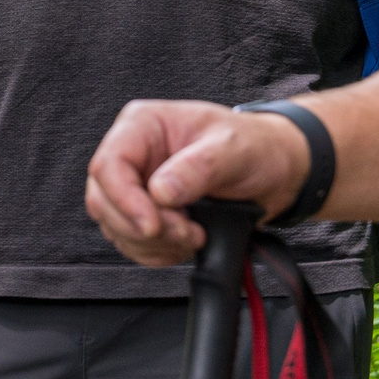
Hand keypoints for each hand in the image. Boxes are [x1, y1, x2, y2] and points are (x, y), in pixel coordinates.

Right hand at [85, 100, 312, 263]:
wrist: (275, 172)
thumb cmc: (254, 147)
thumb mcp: (232, 150)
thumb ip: (197, 168)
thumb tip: (161, 190)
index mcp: (142, 126)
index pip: (109, 165)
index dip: (124, 200)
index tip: (153, 225)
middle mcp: (133, 155)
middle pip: (104, 200)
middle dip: (143, 227)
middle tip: (185, 231)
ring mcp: (136, 186)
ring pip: (115, 227)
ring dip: (153, 243)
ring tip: (193, 235)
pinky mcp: (145, 213)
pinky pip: (132, 243)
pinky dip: (157, 252)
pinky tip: (185, 242)